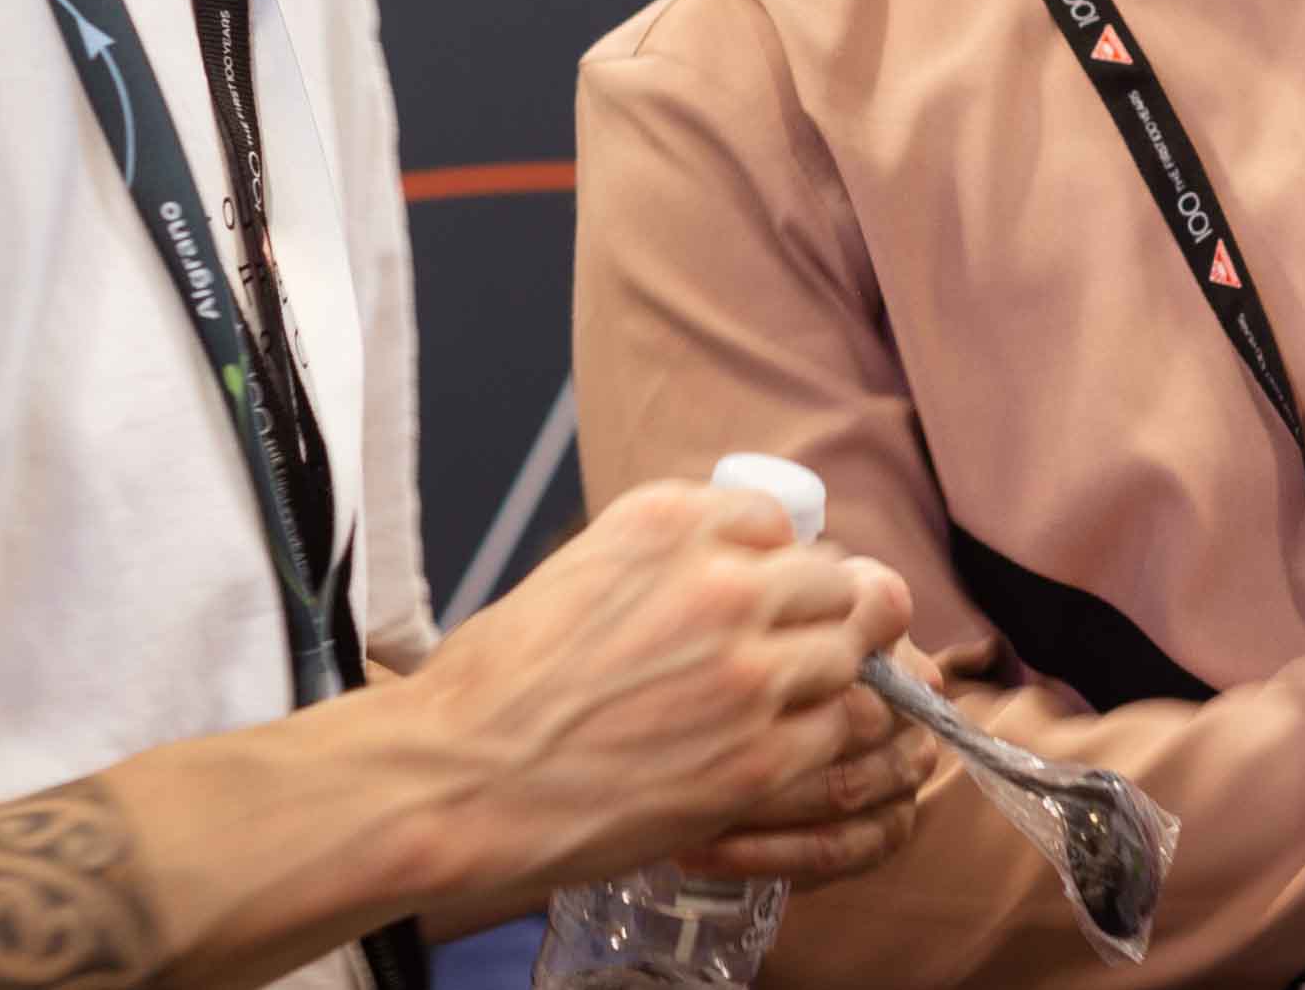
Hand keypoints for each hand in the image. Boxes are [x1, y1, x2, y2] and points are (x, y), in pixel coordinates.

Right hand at [397, 475, 926, 896]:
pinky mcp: (758, 756)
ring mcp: (747, 671)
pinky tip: (772, 751)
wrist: (457, 781)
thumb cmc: (496, 685)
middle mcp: (720, 583)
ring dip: (824, 678)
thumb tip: (738, 565)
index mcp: (670, 522)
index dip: (772, 566)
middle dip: (816, 616)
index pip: (777, 523)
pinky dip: (814, 740)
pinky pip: (834, 728)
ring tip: (783, 706)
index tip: (753, 600)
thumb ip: (668, 561)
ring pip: (848, 652)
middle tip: (786, 654)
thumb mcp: (580, 570)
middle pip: (832, 581)